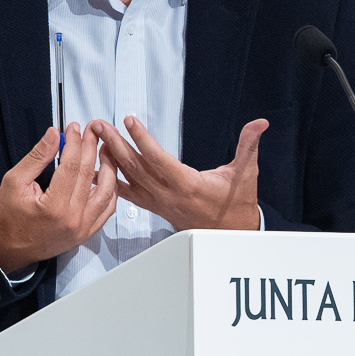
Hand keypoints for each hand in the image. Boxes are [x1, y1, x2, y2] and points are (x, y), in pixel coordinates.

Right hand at [0, 123, 118, 271]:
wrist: (10, 249)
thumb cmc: (9, 218)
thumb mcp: (14, 182)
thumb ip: (37, 157)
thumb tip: (53, 134)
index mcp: (55, 206)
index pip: (72, 165)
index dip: (74, 142)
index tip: (74, 128)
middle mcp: (74, 218)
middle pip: (89, 174)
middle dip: (91, 148)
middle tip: (91, 131)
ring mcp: (83, 228)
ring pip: (106, 191)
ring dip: (108, 167)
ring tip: (104, 149)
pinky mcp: (87, 233)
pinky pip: (107, 209)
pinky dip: (110, 191)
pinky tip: (107, 176)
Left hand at [90, 116, 264, 231]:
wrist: (229, 235)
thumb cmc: (236, 205)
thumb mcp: (246, 174)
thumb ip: (248, 146)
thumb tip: (259, 124)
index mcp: (189, 184)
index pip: (159, 158)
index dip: (142, 138)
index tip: (129, 120)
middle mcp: (169, 194)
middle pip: (136, 167)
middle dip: (116, 144)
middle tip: (100, 125)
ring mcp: (160, 202)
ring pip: (129, 179)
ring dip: (110, 158)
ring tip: (96, 139)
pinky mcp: (155, 207)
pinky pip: (128, 194)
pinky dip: (110, 181)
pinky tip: (96, 170)